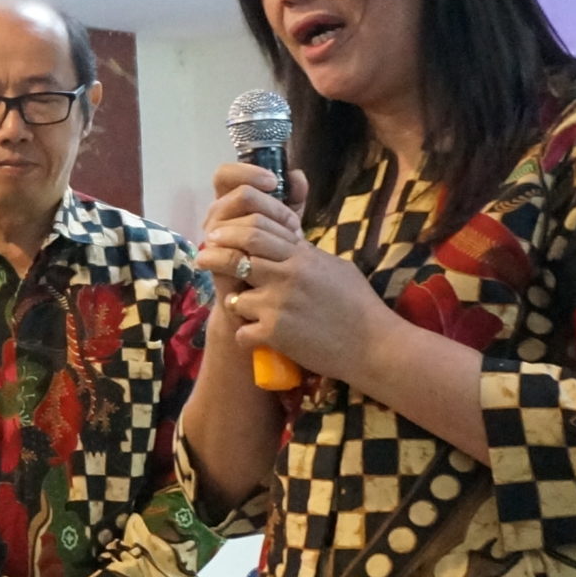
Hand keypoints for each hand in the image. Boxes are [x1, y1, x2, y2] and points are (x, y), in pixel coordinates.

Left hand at [200, 165, 393, 381]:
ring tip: (245, 310)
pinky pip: (242, 332)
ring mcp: (278, 304)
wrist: (374, 346)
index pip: (256, 230)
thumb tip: (287, 239)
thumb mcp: (335, 267)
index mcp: (302, 256)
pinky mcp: (273, 333)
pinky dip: (248, 337)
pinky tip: (260, 339)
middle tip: (202, 258)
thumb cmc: (359, 305)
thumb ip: (306, 253)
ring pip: (235, 296)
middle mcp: (287, 275)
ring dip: (238, 305)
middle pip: (236, 255)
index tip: (216, 234)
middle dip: (213, 255)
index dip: (231, 231)